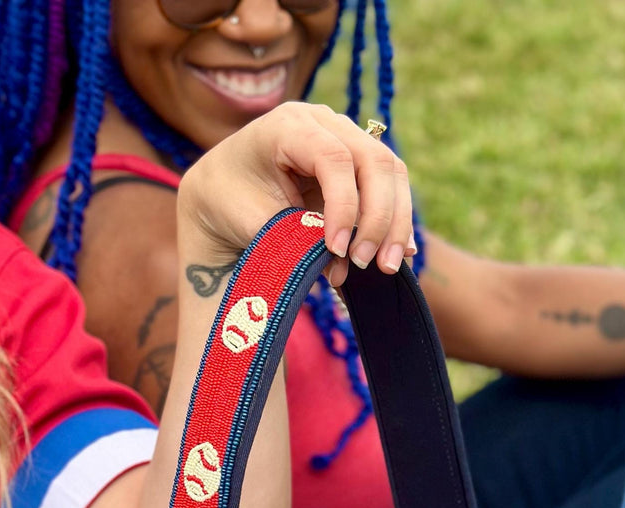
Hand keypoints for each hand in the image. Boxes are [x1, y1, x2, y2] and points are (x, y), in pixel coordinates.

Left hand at [177, 102, 413, 285]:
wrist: (221, 194)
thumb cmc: (230, 203)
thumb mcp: (256, 221)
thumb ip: (297, 237)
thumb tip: (341, 263)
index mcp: (288, 125)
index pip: (334, 158)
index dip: (344, 206)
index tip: (337, 251)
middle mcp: (323, 123)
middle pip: (373, 161)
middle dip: (378, 218)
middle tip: (367, 264)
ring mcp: (344, 138)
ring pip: (390, 172)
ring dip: (394, 223)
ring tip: (387, 267)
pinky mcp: (357, 164)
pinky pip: (389, 187)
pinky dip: (396, 222)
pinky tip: (402, 254)